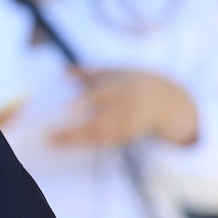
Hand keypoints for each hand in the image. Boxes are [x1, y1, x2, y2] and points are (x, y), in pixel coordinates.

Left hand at [49, 68, 197, 148]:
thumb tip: (62, 70)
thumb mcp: (113, 71)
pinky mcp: (129, 137)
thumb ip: (86, 73)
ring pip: (103, 137)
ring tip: (56, 142)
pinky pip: (109, 143)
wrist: (167, 98)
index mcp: (121, 89)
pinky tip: (73, 147)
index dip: (84, 100)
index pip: (101, 95)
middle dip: (74, 133)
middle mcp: (125, 109)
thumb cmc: (131, 80)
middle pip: (98, 124)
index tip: (64, 106)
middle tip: (50, 137)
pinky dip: (92, 146)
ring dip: (79, 141)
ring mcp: (128, 126)